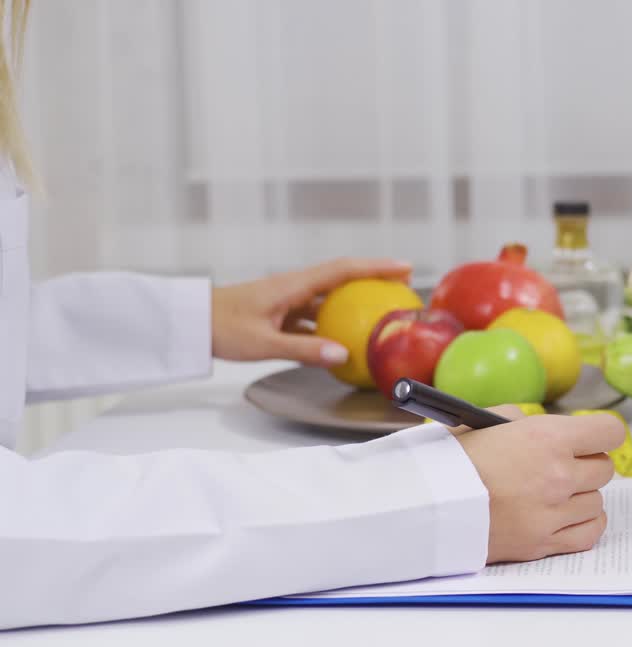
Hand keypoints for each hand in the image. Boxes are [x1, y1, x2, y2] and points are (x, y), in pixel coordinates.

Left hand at [211, 257, 412, 364]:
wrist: (189, 323)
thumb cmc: (220, 328)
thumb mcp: (263, 342)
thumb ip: (304, 349)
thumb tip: (343, 355)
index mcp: (292, 285)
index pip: (343, 270)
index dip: (376, 267)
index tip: (404, 266)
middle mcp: (293, 287)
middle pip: (342, 278)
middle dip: (374, 277)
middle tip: (403, 284)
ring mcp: (287, 299)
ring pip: (329, 296)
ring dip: (355, 300)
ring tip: (381, 310)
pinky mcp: (279, 313)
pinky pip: (315, 314)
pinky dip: (333, 321)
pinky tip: (344, 339)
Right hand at [457, 412, 625, 562]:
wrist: (427, 504)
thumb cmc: (453, 460)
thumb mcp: (488, 421)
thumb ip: (527, 422)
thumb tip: (551, 430)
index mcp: (548, 438)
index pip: (609, 432)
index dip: (603, 434)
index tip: (593, 439)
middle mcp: (558, 475)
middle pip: (604, 469)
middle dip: (587, 465)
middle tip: (564, 466)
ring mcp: (553, 512)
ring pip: (597, 501)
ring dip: (581, 496)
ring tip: (554, 493)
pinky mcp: (544, 542)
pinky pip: (590, 532)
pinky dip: (584, 524)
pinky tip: (568, 516)